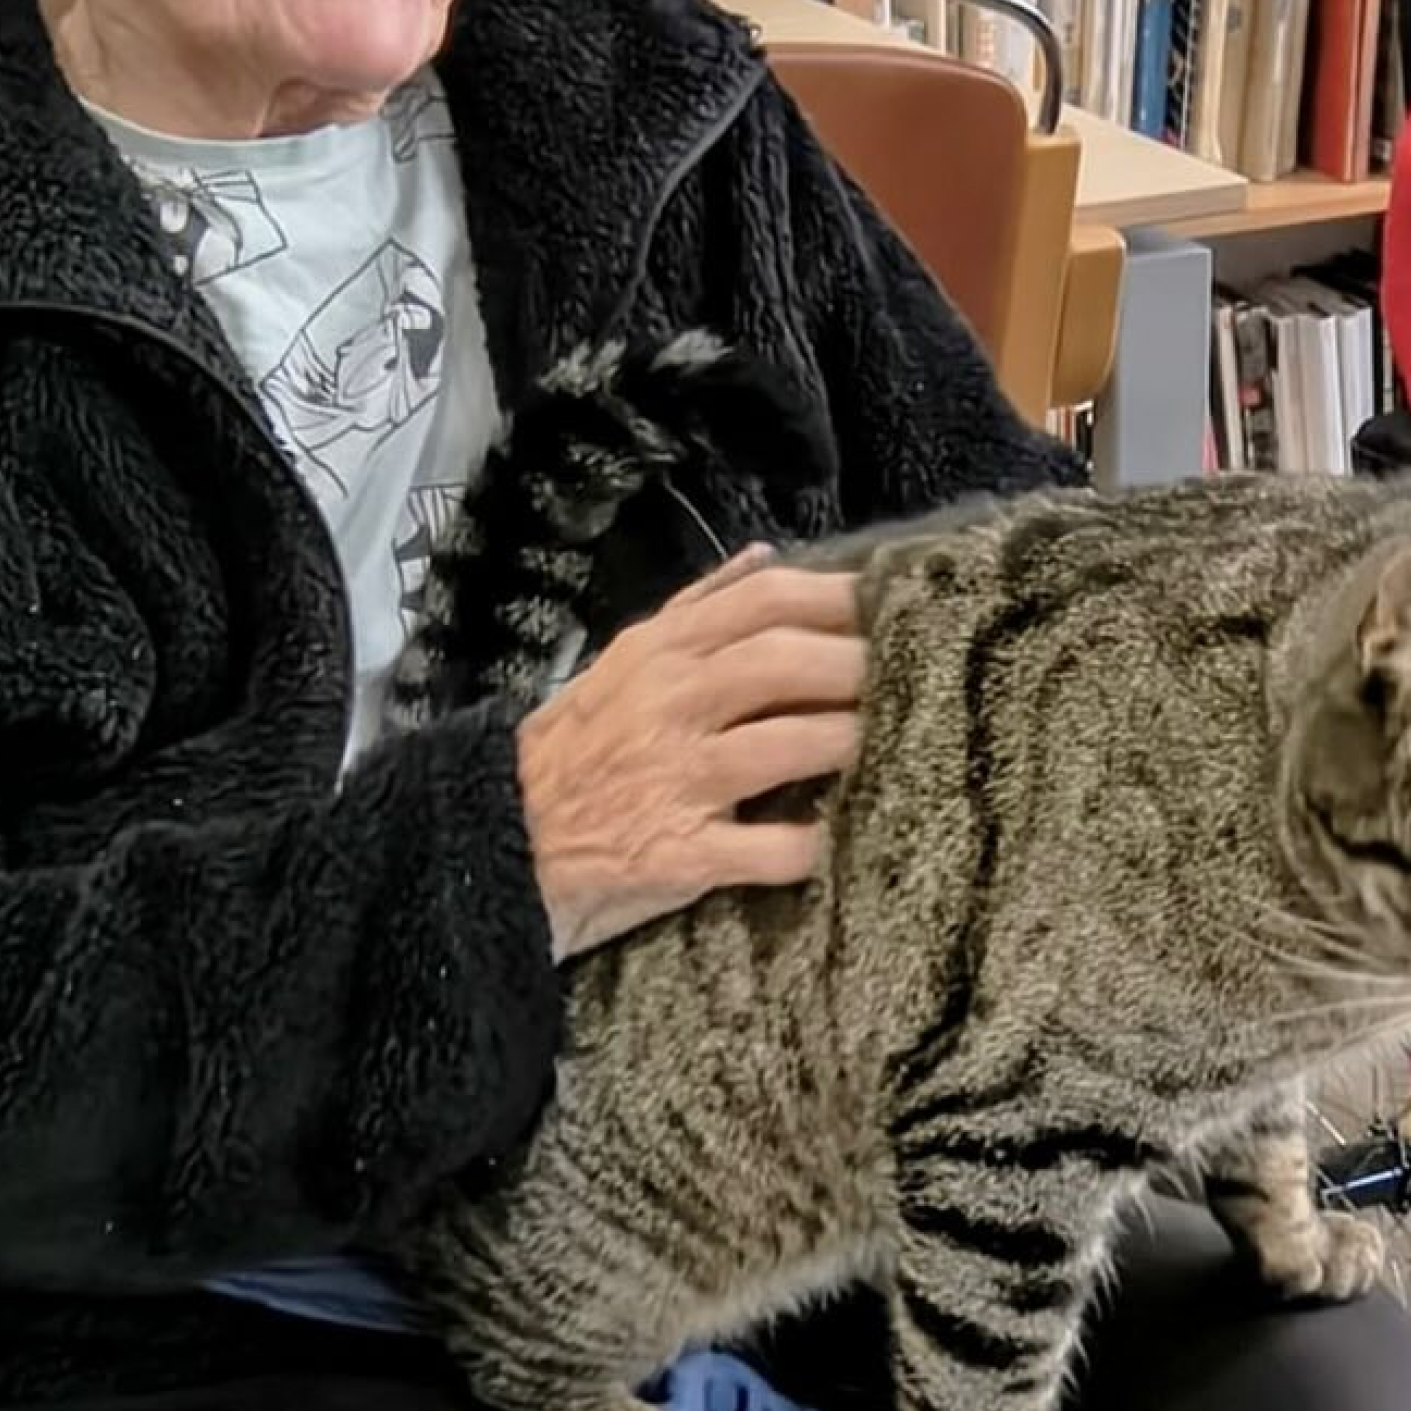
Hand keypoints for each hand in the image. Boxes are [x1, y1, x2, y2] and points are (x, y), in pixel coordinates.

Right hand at [515, 546, 865, 961]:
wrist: (496, 838)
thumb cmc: (576, 751)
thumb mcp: (623, 663)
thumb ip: (697, 609)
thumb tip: (767, 557)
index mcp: (659, 653)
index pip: (762, 602)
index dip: (837, 597)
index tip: (892, 603)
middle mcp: (667, 705)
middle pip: (781, 663)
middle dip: (856, 665)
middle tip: (913, 676)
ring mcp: (674, 779)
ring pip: (786, 745)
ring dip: (851, 742)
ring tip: (895, 746)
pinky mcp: (678, 854)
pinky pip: (768, 849)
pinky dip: (817, 843)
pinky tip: (849, 836)